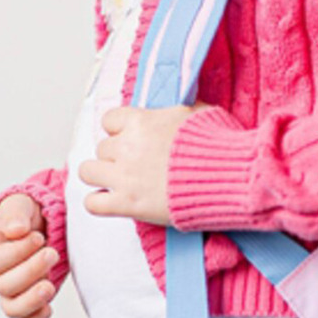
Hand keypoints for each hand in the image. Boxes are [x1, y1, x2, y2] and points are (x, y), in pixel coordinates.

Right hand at [0, 193, 60, 317]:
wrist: (41, 223)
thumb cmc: (24, 214)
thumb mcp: (19, 203)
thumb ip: (15, 213)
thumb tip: (17, 230)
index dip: (17, 253)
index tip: (38, 238)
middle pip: (4, 285)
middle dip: (31, 271)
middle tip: (52, 254)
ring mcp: (9, 290)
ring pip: (11, 307)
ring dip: (31, 299)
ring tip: (50, 286)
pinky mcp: (27, 299)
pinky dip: (37, 317)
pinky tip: (49, 308)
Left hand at [78, 104, 209, 228]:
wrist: (229, 177)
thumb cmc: (219, 145)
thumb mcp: (199, 113)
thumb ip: (175, 113)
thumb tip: (173, 112)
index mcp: (141, 122)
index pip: (109, 120)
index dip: (119, 131)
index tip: (130, 139)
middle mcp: (127, 147)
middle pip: (102, 148)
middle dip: (116, 156)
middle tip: (134, 165)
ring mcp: (125, 177)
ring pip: (88, 171)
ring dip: (100, 176)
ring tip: (115, 182)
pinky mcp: (128, 204)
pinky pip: (92, 204)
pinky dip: (98, 204)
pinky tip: (110, 203)